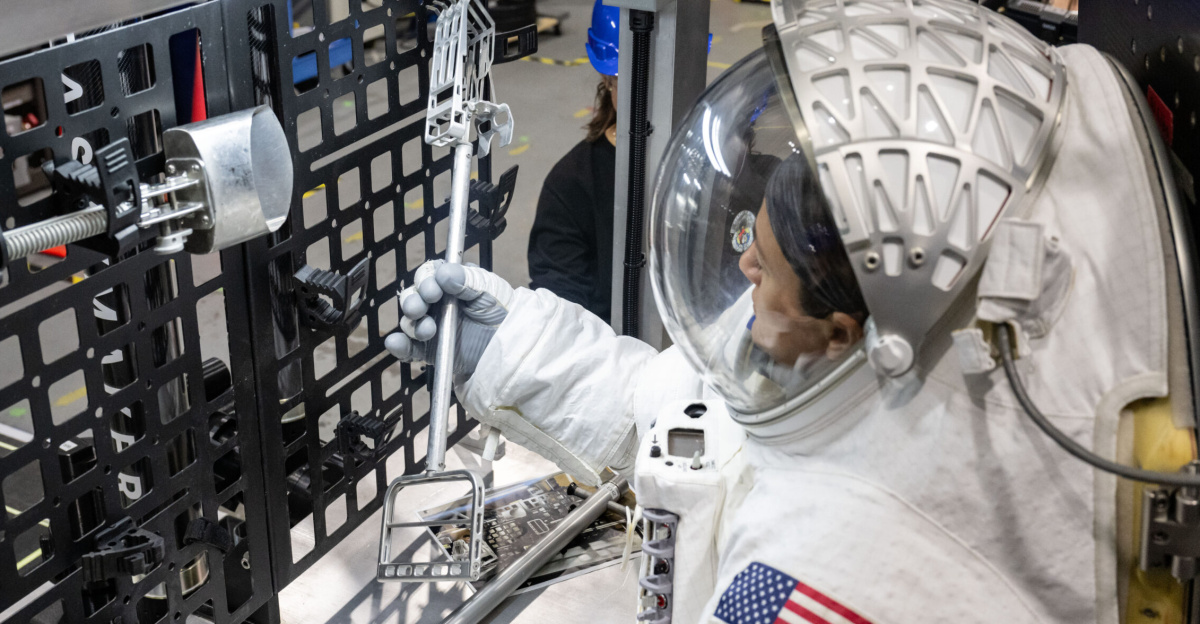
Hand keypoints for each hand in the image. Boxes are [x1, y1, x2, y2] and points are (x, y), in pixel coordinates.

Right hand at [384, 260, 514, 375]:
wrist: (512, 347)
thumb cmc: (503, 312)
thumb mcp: (490, 290)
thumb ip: (467, 280)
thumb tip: (443, 274)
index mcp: (450, 283)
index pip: (428, 275)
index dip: (425, 280)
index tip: (434, 289)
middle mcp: (437, 303)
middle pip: (413, 297)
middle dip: (413, 301)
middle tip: (421, 308)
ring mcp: (432, 326)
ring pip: (410, 322)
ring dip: (413, 324)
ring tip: (428, 330)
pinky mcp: (430, 350)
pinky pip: (409, 349)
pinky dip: (400, 346)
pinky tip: (396, 343)